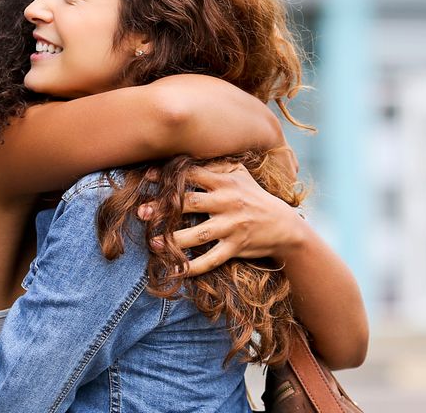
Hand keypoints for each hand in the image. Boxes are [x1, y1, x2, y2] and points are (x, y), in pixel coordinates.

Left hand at [138, 156, 309, 275]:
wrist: (284, 226)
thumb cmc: (256, 197)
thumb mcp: (241, 175)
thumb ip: (216, 165)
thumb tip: (187, 155)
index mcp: (226, 182)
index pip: (192, 175)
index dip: (169, 176)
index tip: (147, 178)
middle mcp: (228, 202)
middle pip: (190, 203)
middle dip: (163, 208)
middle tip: (141, 211)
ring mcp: (232, 226)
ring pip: (198, 234)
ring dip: (172, 239)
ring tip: (153, 242)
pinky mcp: (236, 247)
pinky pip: (211, 260)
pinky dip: (193, 267)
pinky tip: (177, 270)